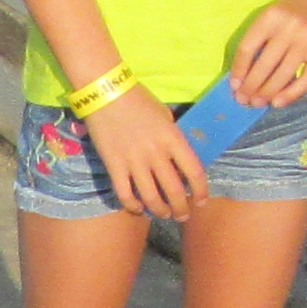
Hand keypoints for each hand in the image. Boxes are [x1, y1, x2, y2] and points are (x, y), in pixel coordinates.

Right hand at [87, 88, 207, 222]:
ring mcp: (134, 162)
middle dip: (181, 208)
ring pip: (151, 198)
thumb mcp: (165, 116)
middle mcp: (156, 154)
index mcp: (173, 139)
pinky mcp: (114, 165)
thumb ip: (172, 139)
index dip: (201, 191)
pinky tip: (137, 208)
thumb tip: (177, 161)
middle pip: (173, 190)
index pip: (194, 172)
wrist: (106, 93)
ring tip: (164, 214)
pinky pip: (124, 194)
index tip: (201, 201)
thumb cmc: (139, 100)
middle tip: (182, 214)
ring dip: (160, 211)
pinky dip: (132, 205)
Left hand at [228, 0, 306, 106]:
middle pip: (265, 64)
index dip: (239, 69)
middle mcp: (289, 28)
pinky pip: (306, 79)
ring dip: (267, 93)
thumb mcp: (268, 17)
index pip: (248, 47)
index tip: (234, 86)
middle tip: (243, 100)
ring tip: (257, 103)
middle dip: (251, 86)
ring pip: (284, 74)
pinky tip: (278, 102)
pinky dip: (291, 93)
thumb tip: (241, 76)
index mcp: (270, 18)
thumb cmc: (287, 12)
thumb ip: (256, 40)